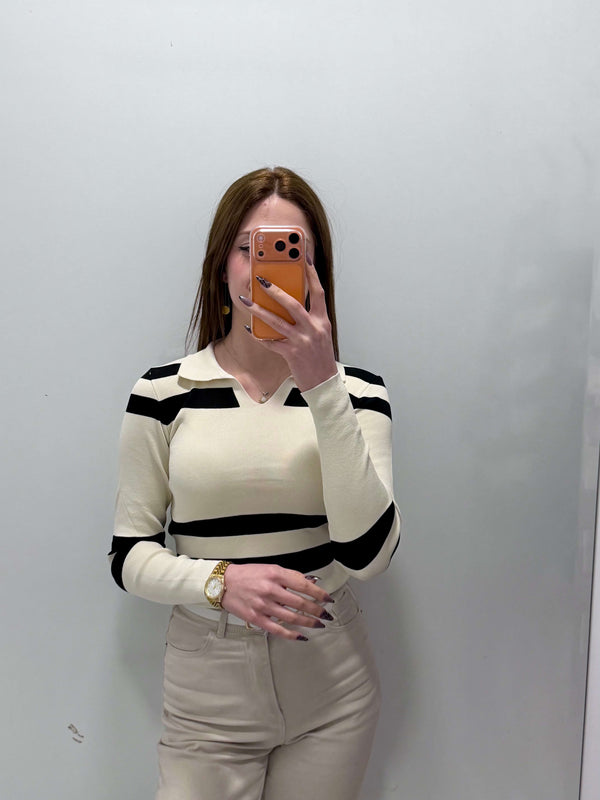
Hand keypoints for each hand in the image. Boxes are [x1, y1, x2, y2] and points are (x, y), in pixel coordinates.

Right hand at [221, 563, 333, 640]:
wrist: (224, 583)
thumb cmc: (248, 574)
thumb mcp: (271, 568)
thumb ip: (290, 576)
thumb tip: (310, 582)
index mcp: (275, 574)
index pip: (303, 585)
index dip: (319, 593)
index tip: (328, 599)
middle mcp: (270, 590)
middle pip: (300, 603)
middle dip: (317, 610)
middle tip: (327, 615)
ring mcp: (263, 605)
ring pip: (292, 617)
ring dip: (308, 622)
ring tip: (318, 624)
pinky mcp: (256, 618)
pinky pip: (277, 629)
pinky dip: (291, 634)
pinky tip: (301, 636)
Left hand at [241, 255, 337, 391]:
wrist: (324, 382)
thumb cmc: (320, 357)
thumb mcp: (320, 334)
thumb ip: (309, 319)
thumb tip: (290, 303)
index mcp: (322, 321)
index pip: (318, 292)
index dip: (311, 274)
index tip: (303, 258)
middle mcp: (314, 329)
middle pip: (293, 304)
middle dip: (275, 290)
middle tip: (261, 279)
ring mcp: (302, 341)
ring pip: (277, 321)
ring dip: (259, 310)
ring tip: (246, 301)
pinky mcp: (291, 354)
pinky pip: (271, 342)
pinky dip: (259, 335)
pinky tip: (249, 328)